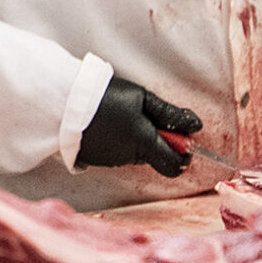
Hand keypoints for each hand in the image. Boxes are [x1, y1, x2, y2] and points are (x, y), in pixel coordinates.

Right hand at [80, 77, 202, 175]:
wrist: (65, 102)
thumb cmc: (105, 97)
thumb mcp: (142, 98)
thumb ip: (171, 114)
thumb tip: (196, 126)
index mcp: (144, 143)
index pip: (176, 165)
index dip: (184, 153)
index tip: (180, 135)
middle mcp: (130, 158)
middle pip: (156, 158)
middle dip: (160, 142)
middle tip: (149, 119)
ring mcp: (112, 161)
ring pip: (137, 155)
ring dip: (138, 140)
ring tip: (123, 116)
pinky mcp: (97, 160)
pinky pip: (118, 154)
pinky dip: (120, 142)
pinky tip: (109, 124)